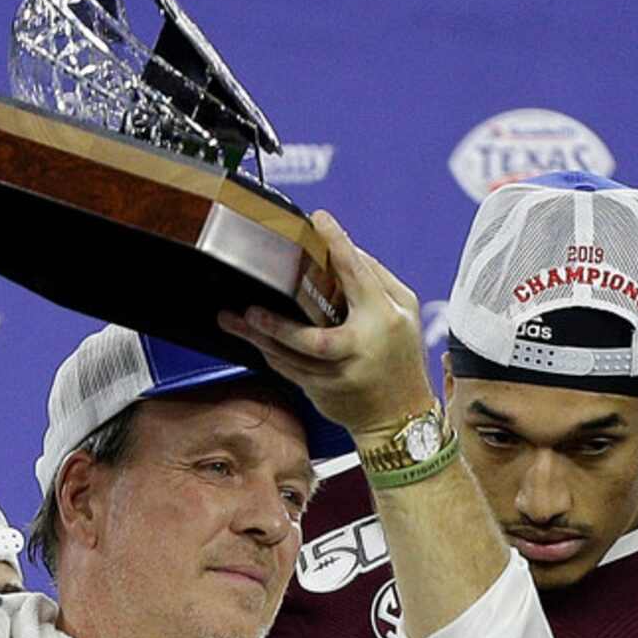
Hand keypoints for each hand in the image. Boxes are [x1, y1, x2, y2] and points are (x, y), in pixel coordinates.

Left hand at [215, 211, 431, 442]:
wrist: (399, 417)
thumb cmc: (401, 359)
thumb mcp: (405, 310)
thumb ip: (377, 277)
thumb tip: (345, 249)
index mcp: (382, 319)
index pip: (357, 275)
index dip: (337, 244)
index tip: (319, 220)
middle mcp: (358, 348)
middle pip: (312, 338)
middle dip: (277, 326)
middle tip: (250, 310)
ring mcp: (337, 375)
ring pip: (290, 357)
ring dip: (258, 338)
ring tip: (232, 319)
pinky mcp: (320, 392)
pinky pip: (287, 370)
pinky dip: (268, 353)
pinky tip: (251, 339)